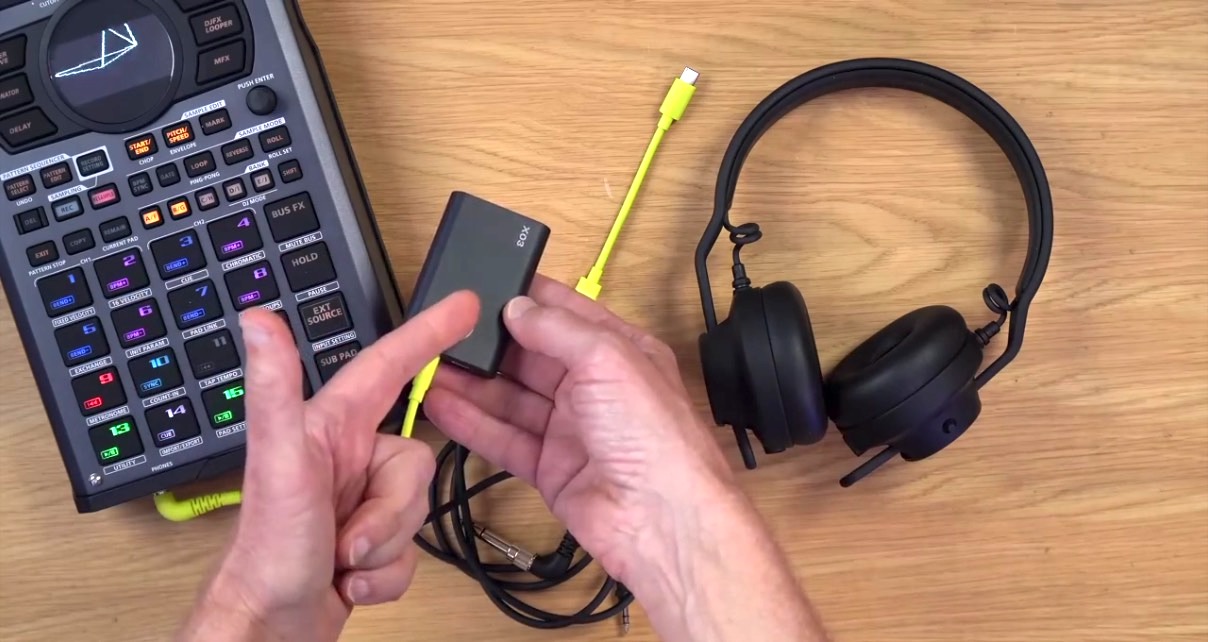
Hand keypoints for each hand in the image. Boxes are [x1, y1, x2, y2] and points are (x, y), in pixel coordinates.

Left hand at [180, 292, 479, 641]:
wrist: (269, 629)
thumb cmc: (268, 548)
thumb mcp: (280, 461)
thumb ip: (275, 390)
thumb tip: (258, 320)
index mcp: (329, 427)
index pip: (388, 365)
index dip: (428, 333)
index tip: (465, 306)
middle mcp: (346, 459)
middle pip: (415, 461)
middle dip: (393, 510)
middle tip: (351, 534)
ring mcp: (358, 502)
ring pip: (417, 509)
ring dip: (385, 545)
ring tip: (342, 558)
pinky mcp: (366, 542)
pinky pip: (409, 550)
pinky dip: (386, 574)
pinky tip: (349, 580)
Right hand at [426, 276, 826, 641]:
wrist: (661, 518)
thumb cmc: (656, 436)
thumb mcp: (608, 358)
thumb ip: (558, 329)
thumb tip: (519, 306)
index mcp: (619, 352)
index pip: (565, 314)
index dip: (526, 300)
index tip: (483, 288)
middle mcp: (595, 388)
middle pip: (531, 357)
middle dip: (491, 344)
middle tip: (445, 329)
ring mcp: (571, 429)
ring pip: (512, 398)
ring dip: (473, 383)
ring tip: (431, 365)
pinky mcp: (551, 468)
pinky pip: (504, 438)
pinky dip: (472, 423)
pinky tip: (442, 405)